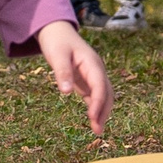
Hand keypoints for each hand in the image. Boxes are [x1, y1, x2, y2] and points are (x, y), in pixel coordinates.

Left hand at [36, 19, 113, 133]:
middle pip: (106, 92)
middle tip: (97, 131)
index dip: (98, 102)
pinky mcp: (87, 79)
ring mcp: (93, 74)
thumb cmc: (57, 41)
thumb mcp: (57, 55)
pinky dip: (96, 107)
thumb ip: (62, 72)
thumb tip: (67, 93)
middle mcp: (96, 69)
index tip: (93, 118)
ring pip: (104, 95)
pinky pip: (96, 95)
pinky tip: (93, 120)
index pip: (99, 85)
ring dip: (102, 111)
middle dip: (103, 111)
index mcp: (92, 62)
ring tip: (97, 130)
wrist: (57, 31)